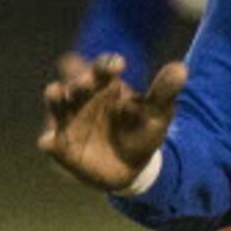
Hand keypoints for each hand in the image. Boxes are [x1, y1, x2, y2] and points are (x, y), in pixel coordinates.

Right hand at [38, 52, 184, 192]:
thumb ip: (164, 90)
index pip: (102, 68)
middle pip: (76, 83)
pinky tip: (50, 141)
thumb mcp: (157, 112)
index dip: (107, 64)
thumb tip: (181, 68)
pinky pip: (49, 141)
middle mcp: (82, 97)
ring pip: (56, 103)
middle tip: (87, 82)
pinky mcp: (61, 145)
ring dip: (55, 97)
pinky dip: (49, 140)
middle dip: (80, 80)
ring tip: (56, 92)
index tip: (119, 65)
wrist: (132, 166)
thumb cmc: (141, 131)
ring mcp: (68, 120)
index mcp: (105, 85)